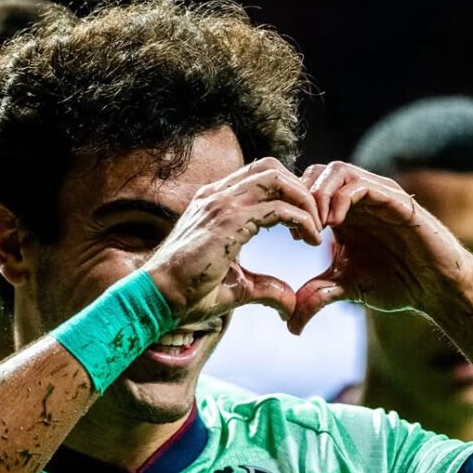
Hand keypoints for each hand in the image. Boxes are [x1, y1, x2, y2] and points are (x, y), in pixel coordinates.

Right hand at [143, 157, 322, 324]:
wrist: (156, 298)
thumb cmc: (186, 295)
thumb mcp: (236, 288)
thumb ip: (265, 289)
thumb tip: (289, 303)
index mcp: (215, 203)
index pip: (260, 178)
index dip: (288, 196)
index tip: (302, 228)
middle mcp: (217, 196)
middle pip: (272, 168)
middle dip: (301, 191)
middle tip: (316, 223)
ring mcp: (221, 204)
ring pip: (278, 178)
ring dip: (305, 201)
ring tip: (316, 229)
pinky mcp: (228, 220)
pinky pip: (277, 208)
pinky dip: (301, 219)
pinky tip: (309, 239)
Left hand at [288, 162, 472, 333]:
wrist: (435, 287)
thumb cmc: (396, 283)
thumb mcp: (347, 289)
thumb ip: (318, 297)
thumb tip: (291, 326)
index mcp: (343, 213)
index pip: (306, 188)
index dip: (294, 206)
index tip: (292, 237)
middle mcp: (358, 199)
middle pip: (316, 172)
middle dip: (302, 198)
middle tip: (301, 231)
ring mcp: (377, 195)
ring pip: (336, 171)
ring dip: (319, 195)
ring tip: (316, 228)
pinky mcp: (395, 200)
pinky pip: (362, 185)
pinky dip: (341, 199)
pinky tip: (334, 225)